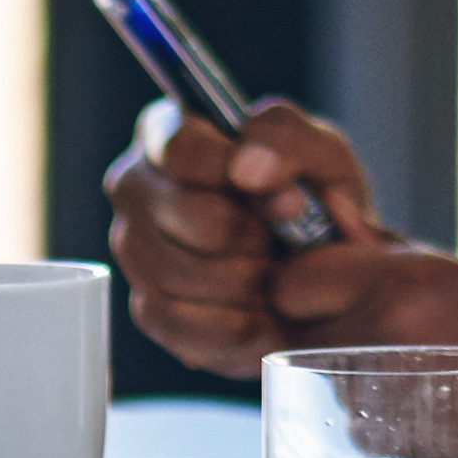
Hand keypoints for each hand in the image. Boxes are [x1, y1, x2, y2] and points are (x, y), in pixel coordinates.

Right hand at [105, 96, 393, 375]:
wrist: (323, 269)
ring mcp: (134, 248)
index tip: (290, 197)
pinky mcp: (147, 306)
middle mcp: (136, 185)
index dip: (233, 173)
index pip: (179, 147)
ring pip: (183, 272)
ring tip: (275, 275)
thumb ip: (287, 142)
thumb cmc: (311, 196)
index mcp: (169, 131)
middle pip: (185, 212)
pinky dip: (235, 326)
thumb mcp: (319, 153)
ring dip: (247, 283)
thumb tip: (249, 168)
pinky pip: (183, 323)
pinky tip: (264, 315)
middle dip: (251, 234)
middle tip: (282, 240)